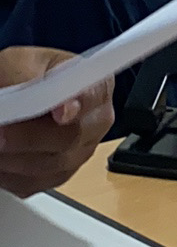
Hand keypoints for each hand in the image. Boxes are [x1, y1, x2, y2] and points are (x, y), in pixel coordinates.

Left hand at [0, 48, 113, 196]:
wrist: (19, 93)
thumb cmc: (26, 74)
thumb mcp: (25, 63)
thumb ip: (34, 77)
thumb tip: (44, 97)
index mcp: (98, 87)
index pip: (92, 98)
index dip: (77, 106)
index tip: (60, 113)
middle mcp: (96, 122)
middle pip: (70, 138)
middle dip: (29, 137)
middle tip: (0, 131)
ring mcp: (80, 153)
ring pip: (48, 166)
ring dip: (13, 157)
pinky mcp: (58, 176)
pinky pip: (32, 183)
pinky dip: (9, 173)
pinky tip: (1, 155)